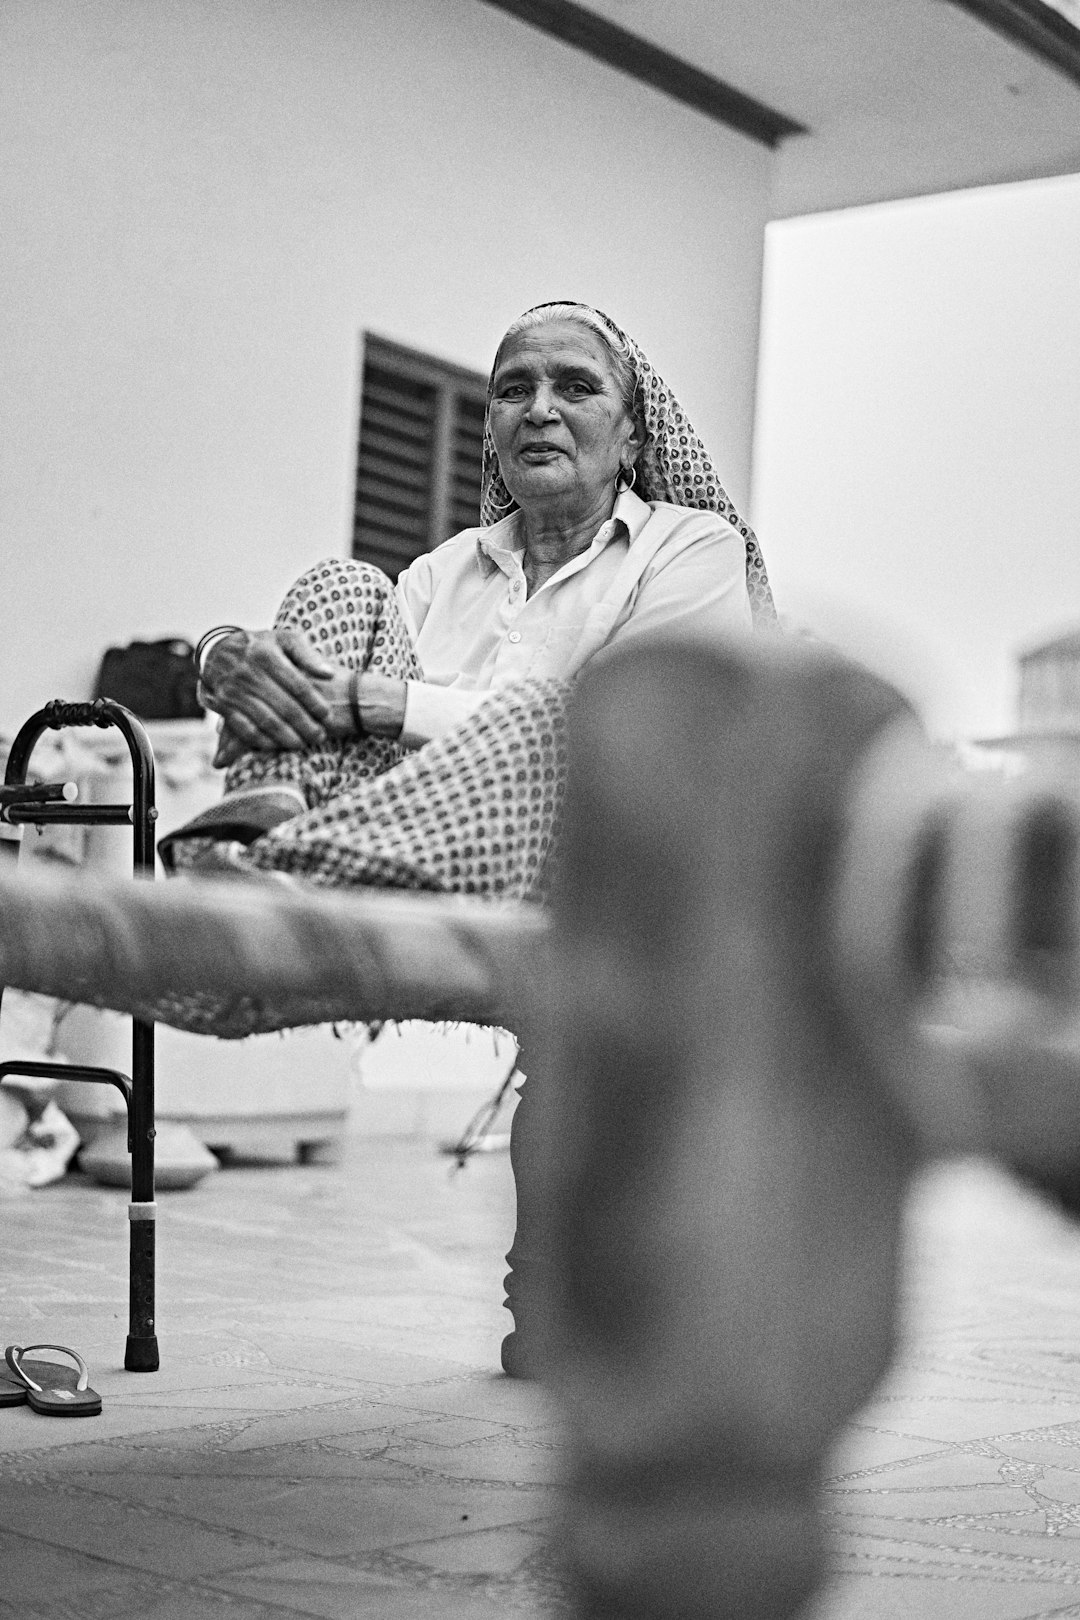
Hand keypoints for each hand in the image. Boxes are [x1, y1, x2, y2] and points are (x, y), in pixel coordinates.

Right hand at [202, 628, 336, 761]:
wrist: (216, 651)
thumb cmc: (261, 646)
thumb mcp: (283, 639)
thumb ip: (307, 654)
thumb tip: (329, 674)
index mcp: (267, 655)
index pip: (298, 685)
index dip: (315, 703)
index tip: (327, 716)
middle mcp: (249, 673)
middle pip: (285, 707)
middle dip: (306, 725)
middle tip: (320, 737)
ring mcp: (234, 690)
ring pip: (267, 721)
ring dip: (287, 737)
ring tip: (303, 744)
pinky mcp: (222, 705)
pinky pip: (245, 729)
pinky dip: (262, 741)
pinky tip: (277, 746)